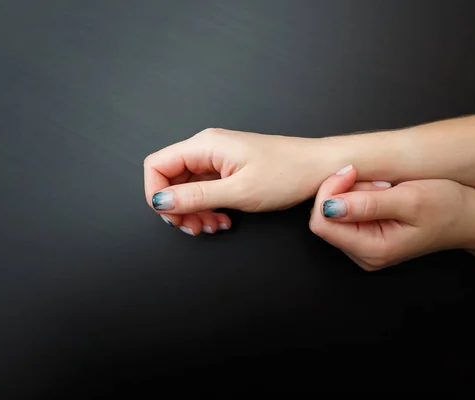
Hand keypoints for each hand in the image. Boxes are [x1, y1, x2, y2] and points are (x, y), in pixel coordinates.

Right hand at [144, 128, 333, 234]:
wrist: (319, 168)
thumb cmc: (288, 173)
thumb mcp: (238, 191)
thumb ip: (196, 197)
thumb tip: (160, 201)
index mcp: (205, 146)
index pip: (156, 165)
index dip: (155, 193)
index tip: (172, 217)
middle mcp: (207, 149)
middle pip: (170, 179)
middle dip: (178, 209)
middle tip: (196, 228)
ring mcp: (217, 160)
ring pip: (186, 189)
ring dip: (194, 212)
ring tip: (213, 227)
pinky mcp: (228, 170)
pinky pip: (205, 191)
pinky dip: (208, 209)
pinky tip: (223, 220)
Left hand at [309, 165, 474, 269]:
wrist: (472, 217)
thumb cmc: (449, 208)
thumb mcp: (410, 199)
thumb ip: (368, 204)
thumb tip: (329, 206)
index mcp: (372, 250)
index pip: (321, 222)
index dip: (330, 192)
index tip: (352, 170)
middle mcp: (363, 254)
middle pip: (325, 217)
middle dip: (344, 191)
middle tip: (378, 181)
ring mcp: (363, 247)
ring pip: (335, 212)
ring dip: (354, 192)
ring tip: (386, 188)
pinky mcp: (366, 237)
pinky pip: (348, 212)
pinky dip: (360, 196)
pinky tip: (383, 192)